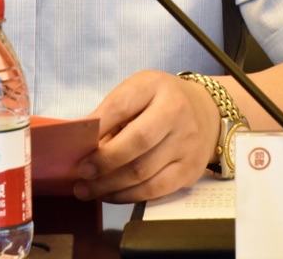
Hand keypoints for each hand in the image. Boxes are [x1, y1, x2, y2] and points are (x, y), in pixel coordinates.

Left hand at [73, 70, 219, 202]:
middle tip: (81, 172)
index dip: (98, 127)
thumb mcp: (138, 90)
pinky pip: (155, 190)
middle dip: (104, 161)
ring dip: (109, 185)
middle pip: (136, 142)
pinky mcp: (190, 171)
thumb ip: (113, 111)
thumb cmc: (161, 100)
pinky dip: (128, 196)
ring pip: (143, 172)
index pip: (122, 105)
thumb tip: (82, 142)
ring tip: (87, 189)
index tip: (77, 143)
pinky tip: (110, 195)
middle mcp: (176, 114)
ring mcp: (186, 145)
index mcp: (156, 87)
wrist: (206, 111)